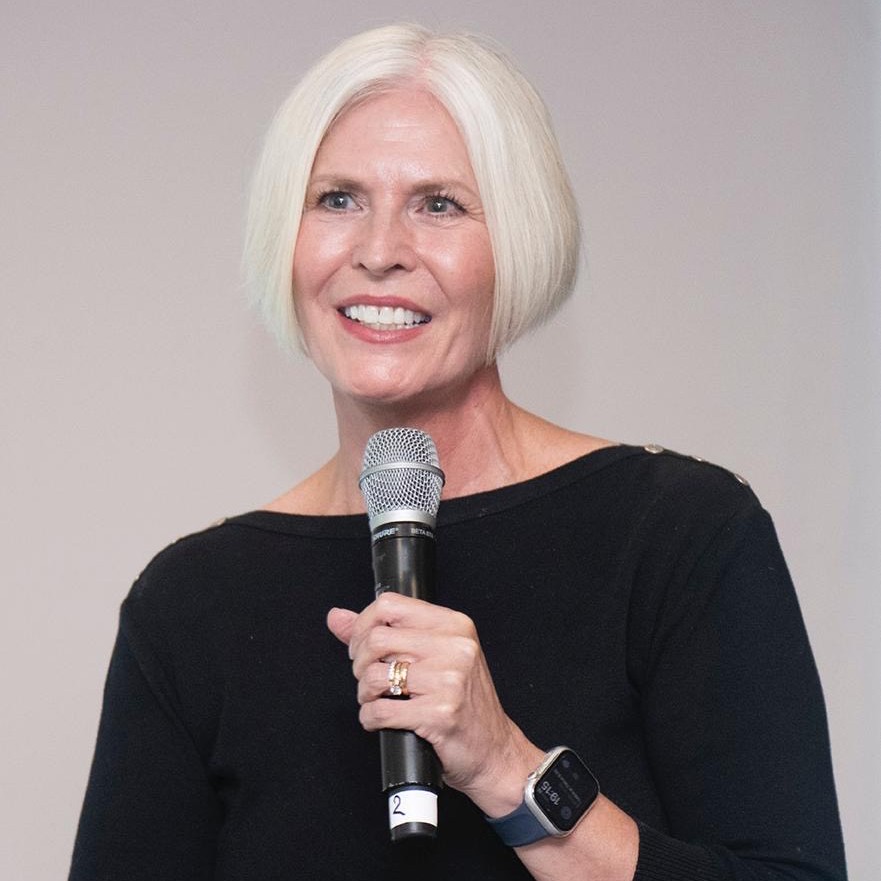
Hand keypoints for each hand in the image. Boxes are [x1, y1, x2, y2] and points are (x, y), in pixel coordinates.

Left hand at [326, 593, 541, 813]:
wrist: (494, 751)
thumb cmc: (463, 703)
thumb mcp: (432, 657)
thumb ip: (384, 634)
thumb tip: (337, 618)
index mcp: (454, 625)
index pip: (390, 605)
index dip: (363, 626)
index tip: (361, 646)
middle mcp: (455, 646)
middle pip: (377, 639)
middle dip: (360, 664)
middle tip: (369, 679)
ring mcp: (449, 679)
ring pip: (375, 675)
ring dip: (365, 694)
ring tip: (376, 700)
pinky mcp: (440, 713)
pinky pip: (381, 711)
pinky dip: (371, 719)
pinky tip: (381, 720)